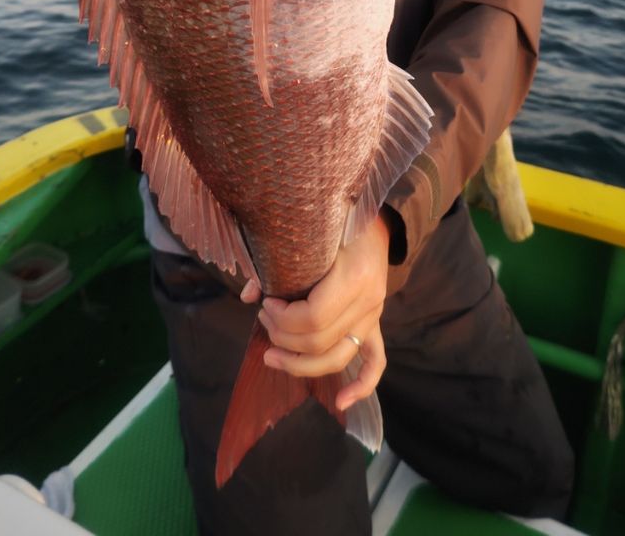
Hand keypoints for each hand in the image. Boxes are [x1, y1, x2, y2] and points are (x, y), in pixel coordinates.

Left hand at [240, 216, 389, 410]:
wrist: (377, 221)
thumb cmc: (339, 223)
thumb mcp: (311, 236)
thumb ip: (278, 264)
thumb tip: (247, 296)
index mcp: (354, 277)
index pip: (314, 318)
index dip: (283, 319)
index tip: (265, 305)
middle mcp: (368, 302)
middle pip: (321, 341)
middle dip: (283, 337)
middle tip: (262, 319)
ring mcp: (374, 315)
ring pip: (338, 357)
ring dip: (301, 364)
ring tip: (271, 355)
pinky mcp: (375, 323)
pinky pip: (375, 361)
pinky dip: (361, 385)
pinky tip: (340, 403)